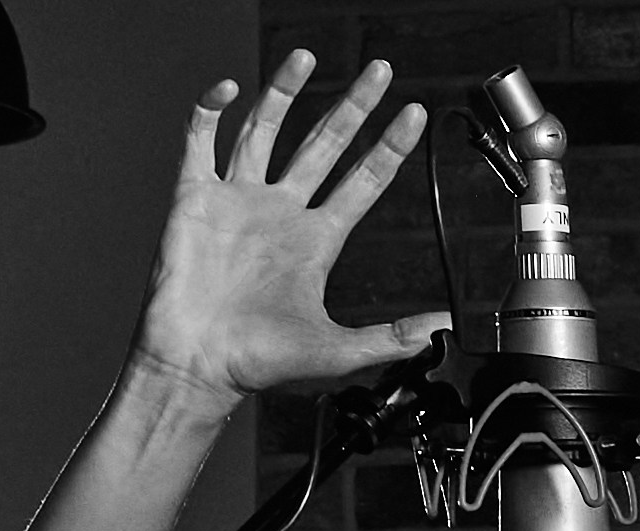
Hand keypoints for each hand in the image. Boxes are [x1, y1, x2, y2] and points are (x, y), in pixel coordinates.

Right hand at [132, 52, 442, 406]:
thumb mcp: (341, 350)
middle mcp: (281, 211)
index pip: (365, 180)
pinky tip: (231, 89)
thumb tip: (445, 328)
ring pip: (265, 130)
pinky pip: (201, 140)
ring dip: (284, 92)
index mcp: (318, 240)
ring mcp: (238, 199)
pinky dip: (212, 111)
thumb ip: (394, 336)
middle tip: (380, 71)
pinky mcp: (194, 197)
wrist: (199, 365)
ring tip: (306, 56)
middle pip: (324, 143)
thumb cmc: (260, 362)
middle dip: (352, 105)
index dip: (390, 145)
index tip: (414, 114)